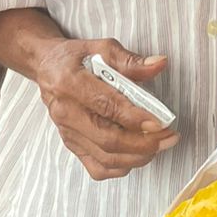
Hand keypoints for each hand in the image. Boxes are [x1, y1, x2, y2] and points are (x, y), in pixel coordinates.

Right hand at [34, 37, 177, 180]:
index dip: (135, 117)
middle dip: (143, 143)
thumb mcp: (102, 48)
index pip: (106, 106)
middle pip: (107, 139)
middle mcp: (66, 113)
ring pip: (104, 157)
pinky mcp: (72, 145)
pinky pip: (97, 168)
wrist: (48, 69)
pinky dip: (121, 167)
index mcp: (70, 84)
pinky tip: (138, 155)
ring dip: (137, 157)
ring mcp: (68, 133)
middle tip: (168, 137)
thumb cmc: (76, 58)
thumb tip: (159, 64)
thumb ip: (131, 60)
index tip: (160, 122)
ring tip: (160, 145)